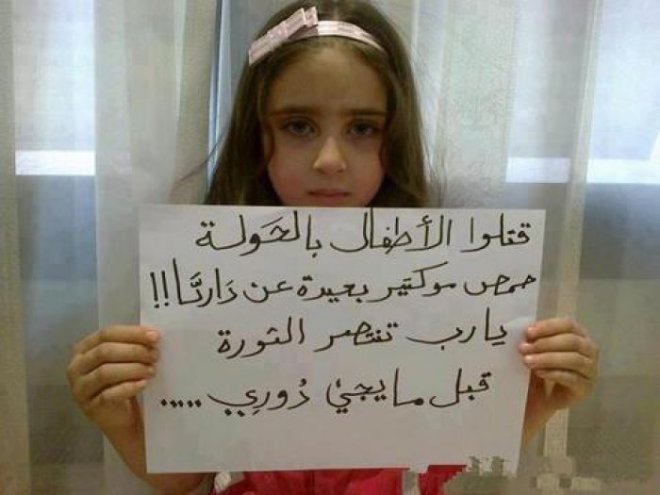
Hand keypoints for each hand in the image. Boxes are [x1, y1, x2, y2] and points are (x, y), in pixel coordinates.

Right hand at [66, 325, 159, 433]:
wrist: (121, 418)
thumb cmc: (122, 382)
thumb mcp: (124, 359)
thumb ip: (133, 345)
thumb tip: (153, 335)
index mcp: (83, 349)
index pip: (106, 334)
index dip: (131, 333)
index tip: (155, 336)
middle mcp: (76, 367)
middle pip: (104, 351)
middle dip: (134, 351)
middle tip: (155, 355)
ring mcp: (80, 388)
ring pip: (105, 372)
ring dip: (133, 369)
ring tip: (152, 370)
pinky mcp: (90, 407)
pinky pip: (109, 394)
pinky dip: (129, 387)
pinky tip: (143, 384)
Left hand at [518, 318, 597, 439]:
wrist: (540, 397)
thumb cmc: (539, 367)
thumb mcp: (535, 350)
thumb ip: (534, 339)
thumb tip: (526, 333)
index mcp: (578, 334)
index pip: (568, 324)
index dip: (548, 327)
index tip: (527, 332)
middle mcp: (589, 350)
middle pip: (572, 341)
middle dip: (546, 343)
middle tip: (524, 348)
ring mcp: (590, 370)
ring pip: (574, 359)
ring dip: (548, 358)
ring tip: (528, 361)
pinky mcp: (585, 388)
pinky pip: (573, 378)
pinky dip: (554, 373)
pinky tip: (539, 372)